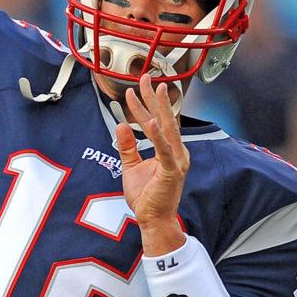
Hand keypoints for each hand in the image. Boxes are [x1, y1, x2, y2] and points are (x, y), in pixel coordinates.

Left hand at [114, 76, 188, 253]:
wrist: (153, 220)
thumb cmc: (146, 196)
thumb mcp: (130, 167)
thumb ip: (127, 146)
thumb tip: (121, 125)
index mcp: (167, 150)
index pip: (155, 122)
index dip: (143, 106)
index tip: (133, 90)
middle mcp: (176, 151)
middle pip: (164, 118)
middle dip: (154, 97)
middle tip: (146, 76)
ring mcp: (176, 160)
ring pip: (167, 128)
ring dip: (160, 107)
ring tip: (154, 88)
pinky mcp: (172, 170)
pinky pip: (164, 149)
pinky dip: (159, 135)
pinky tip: (153, 121)